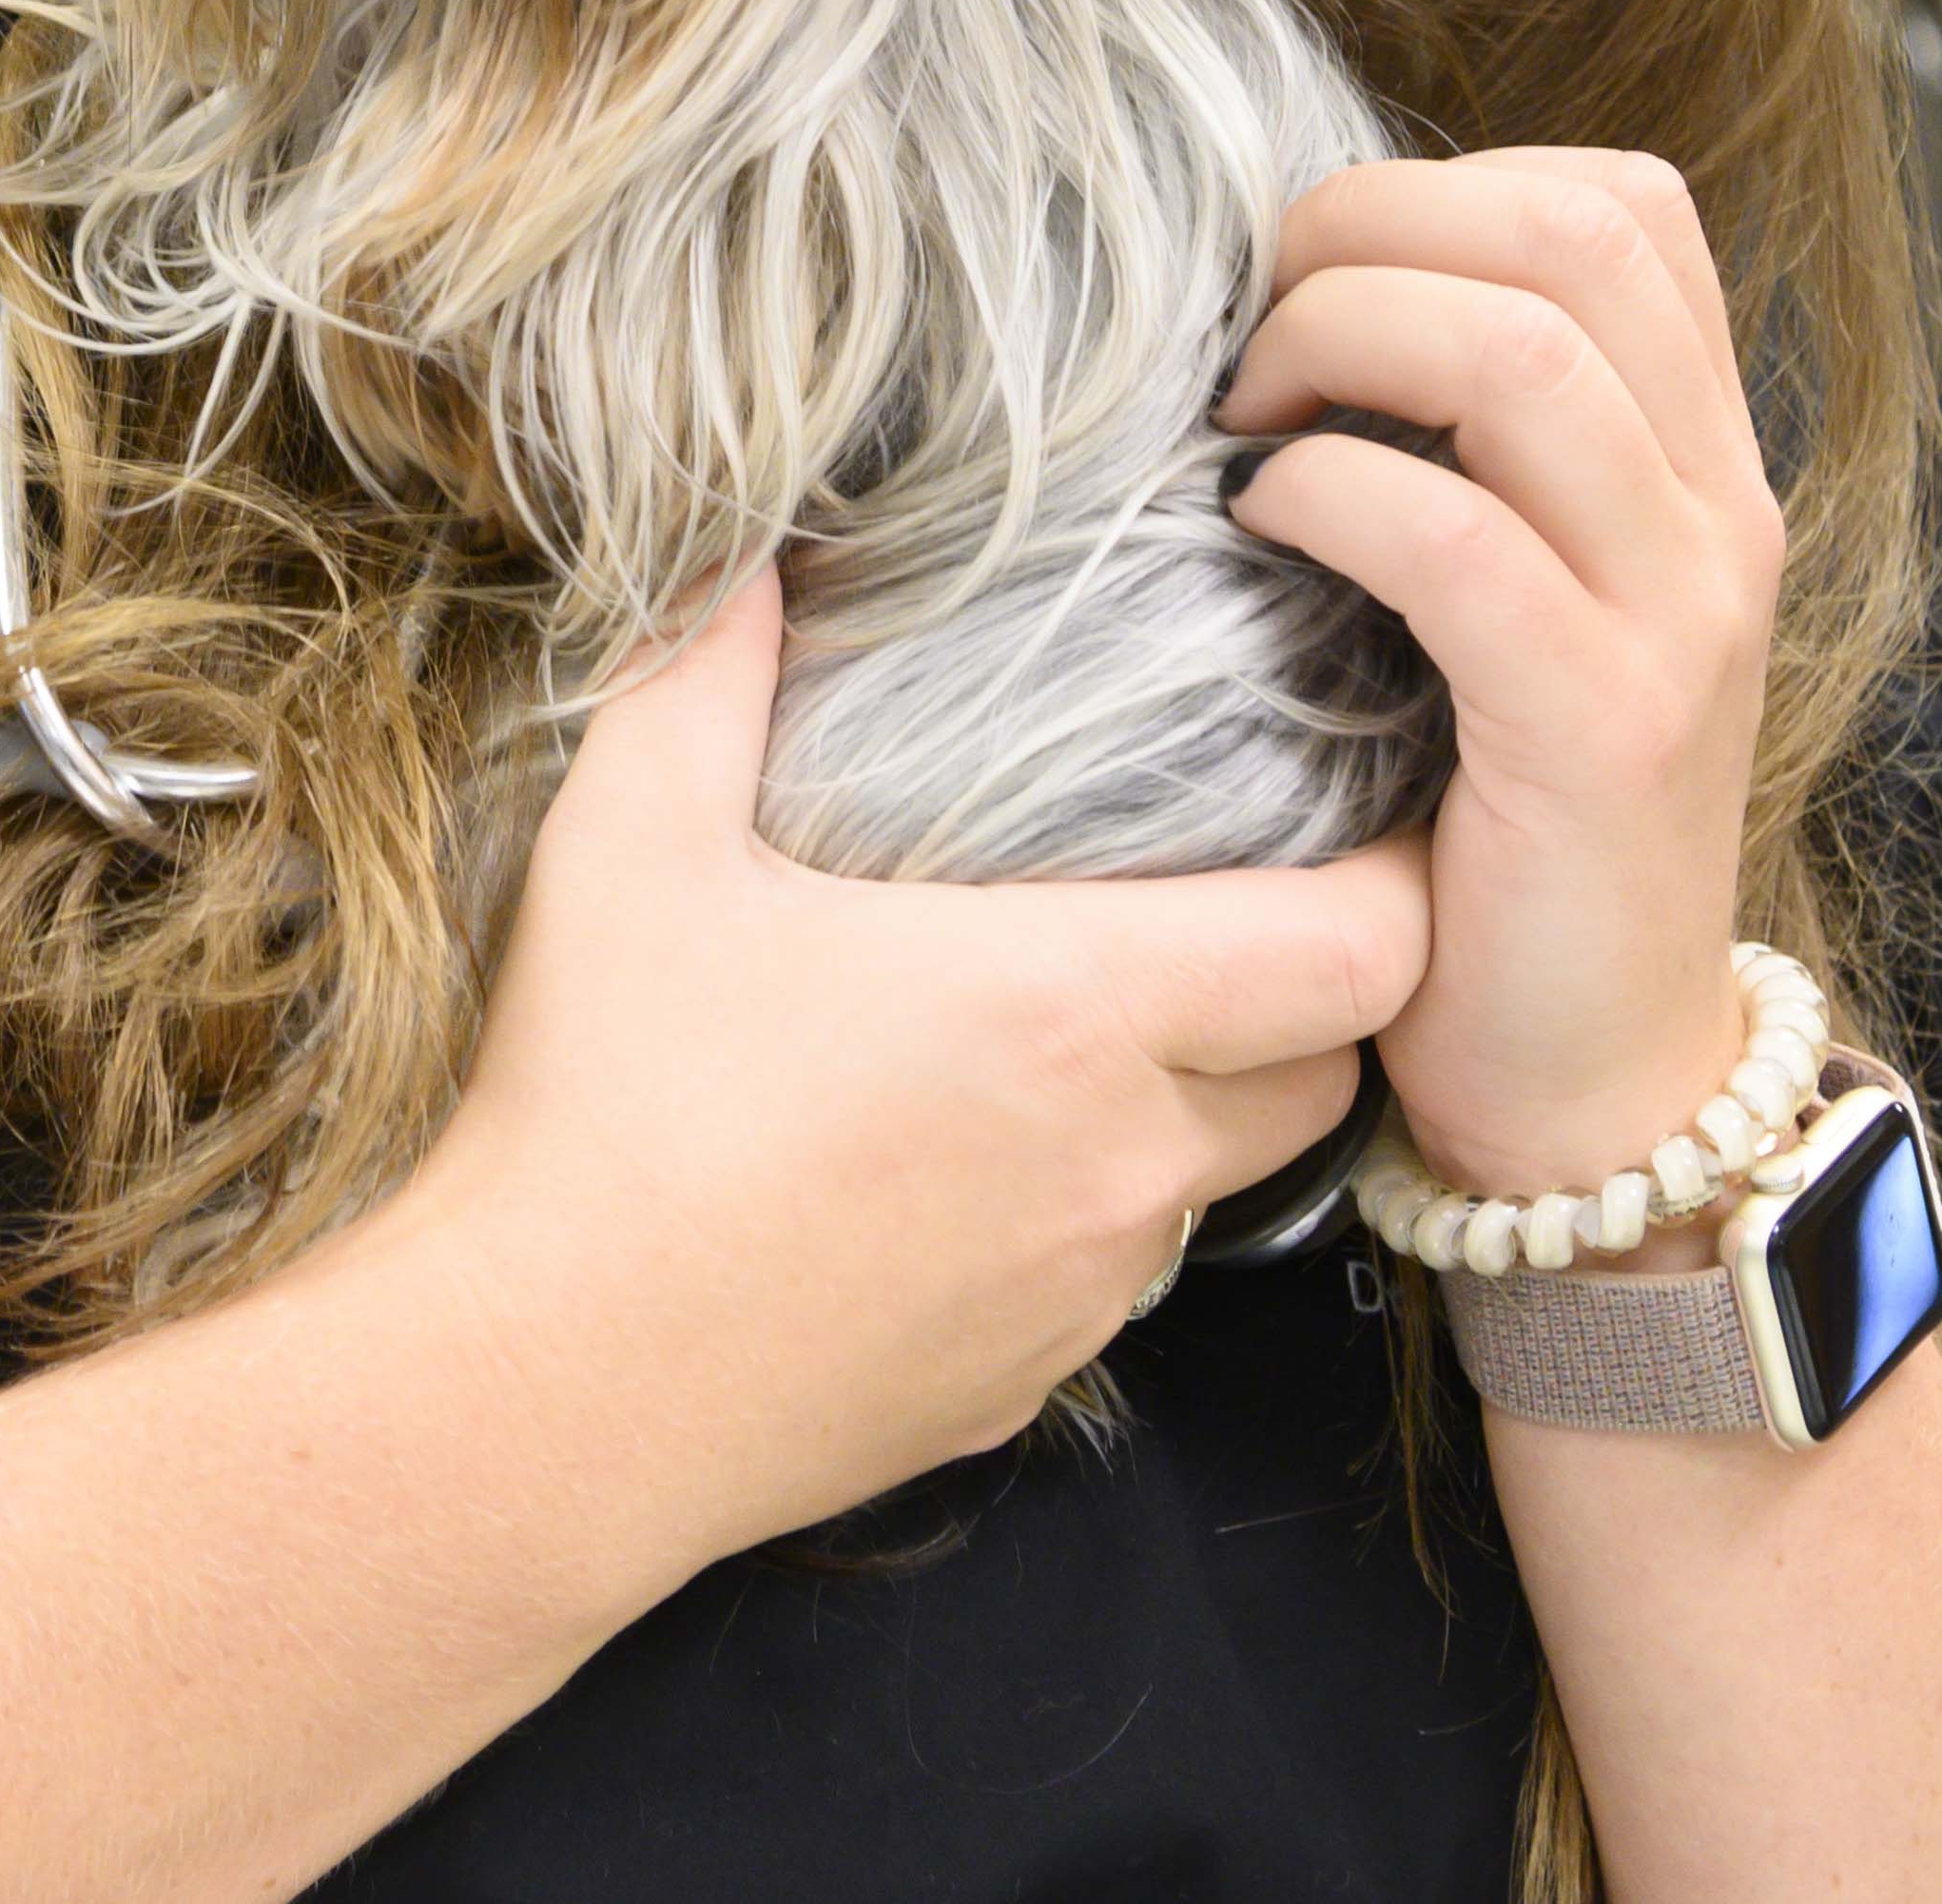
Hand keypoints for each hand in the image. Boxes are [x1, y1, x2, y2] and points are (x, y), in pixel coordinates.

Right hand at [379, 566, 1429, 1558]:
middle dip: (1307, 988)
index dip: (1396, 885)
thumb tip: (740, 547)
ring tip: (1087, 1019)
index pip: (1357, 955)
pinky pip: (1117, 1279)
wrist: (545, 1395)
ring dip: (1193, 1098)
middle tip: (1226, 901)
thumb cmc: (604, 1111)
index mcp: (1067, 1008)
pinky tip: (970, 1155)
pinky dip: (1092, 1208)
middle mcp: (1117, 1159)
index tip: (1362, 823)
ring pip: (1220, 1180)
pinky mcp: (1022, 1386)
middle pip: (1326, 1069)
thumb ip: (704, 675)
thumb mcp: (632, 848)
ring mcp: (1081, 1293)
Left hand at [1215, 149, 1780, 1211]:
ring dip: (1338, 341)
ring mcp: (1680, 618)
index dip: (1444, 186)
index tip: (1314, 272)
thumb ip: (1468, 445)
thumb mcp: (1515, 588)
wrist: (1593, 1080)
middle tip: (1251, 327)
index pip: (1623, 202)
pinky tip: (1263, 524)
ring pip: (1520, 355)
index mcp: (1701, 459)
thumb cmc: (1499, 818)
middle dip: (1369, 231)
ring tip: (1246, 420)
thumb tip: (1296, 290)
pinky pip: (1458, 539)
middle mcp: (1719, 514)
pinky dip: (1330, 495)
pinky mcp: (1604, 733)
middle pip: (1568, 237)